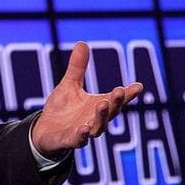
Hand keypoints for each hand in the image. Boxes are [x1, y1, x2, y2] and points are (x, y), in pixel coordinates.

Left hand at [31, 41, 142, 156]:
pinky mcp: (69, 140)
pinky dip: (81, 136)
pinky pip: (77, 140)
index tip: (138, 86)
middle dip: (116, 102)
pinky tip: (83, 129)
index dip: (128, 94)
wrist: (45, 132)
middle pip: (110, 112)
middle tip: (120, 90)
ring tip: (103, 103)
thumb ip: (77, 68)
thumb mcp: (70, 85)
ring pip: (97, 127)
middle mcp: (94, 120)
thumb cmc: (63, 109)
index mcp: (98, 106)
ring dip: (101, 117)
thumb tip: (82, 43)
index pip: (115, 100)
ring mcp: (84, 132)